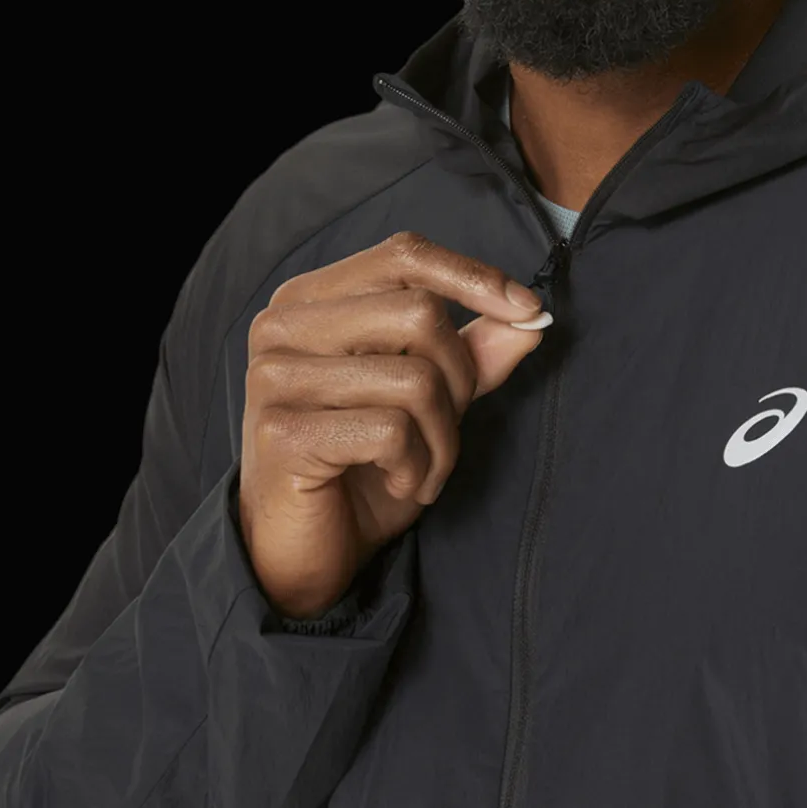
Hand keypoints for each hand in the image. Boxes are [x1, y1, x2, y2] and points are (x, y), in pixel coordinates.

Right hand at [238, 230, 549, 619]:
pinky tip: (398, 483)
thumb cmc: (363, 464)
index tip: (527, 310)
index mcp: (314, 298)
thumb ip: (474, 352)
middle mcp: (284, 325)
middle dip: (460, 380)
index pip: (405, 254)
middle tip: (446, 429)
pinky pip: (391, 431)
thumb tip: (531, 317)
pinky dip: (417, 465)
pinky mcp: (282, 433)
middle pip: (420, 313)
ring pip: (415, 377)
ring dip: (443, 437)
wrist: (301, 554)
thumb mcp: (429, 400)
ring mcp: (275, 376)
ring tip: (423, 468)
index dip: (475, 277)